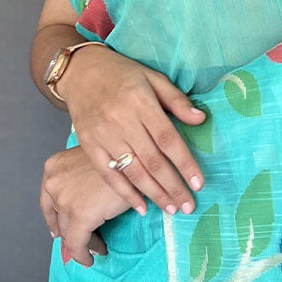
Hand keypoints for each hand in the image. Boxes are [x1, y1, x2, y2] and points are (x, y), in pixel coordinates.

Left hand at [39, 145, 129, 266]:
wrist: (138, 160)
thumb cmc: (122, 158)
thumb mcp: (92, 162)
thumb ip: (81, 179)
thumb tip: (82, 204)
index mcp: (54, 167)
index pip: (48, 200)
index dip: (54, 218)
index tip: (58, 230)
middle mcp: (54, 182)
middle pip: (59, 218)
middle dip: (70, 232)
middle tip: (82, 241)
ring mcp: (65, 200)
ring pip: (68, 233)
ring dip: (82, 243)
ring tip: (97, 247)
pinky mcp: (80, 216)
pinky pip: (77, 244)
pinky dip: (82, 255)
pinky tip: (91, 258)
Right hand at [55, 45, 206, 217]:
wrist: (80, 72)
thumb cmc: (122, 74)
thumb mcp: (153, 77)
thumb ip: (176, 100)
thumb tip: (201, 119)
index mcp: (140, 101)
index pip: (167, 139)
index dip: (184, 163)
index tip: (199, 183)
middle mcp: (121, 120)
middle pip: (152, 160)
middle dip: (173, 187)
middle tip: (189, 206)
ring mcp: (102, 135)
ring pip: (133, 171)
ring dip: (154, 194)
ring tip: (172, 209)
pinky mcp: (88, 145)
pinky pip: (108, 174)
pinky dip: (125, 193)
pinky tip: (141, 208)